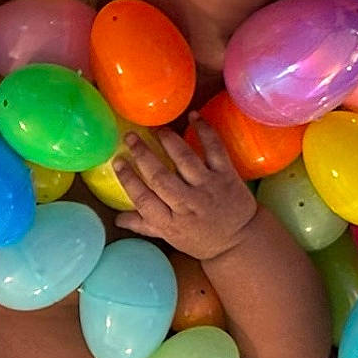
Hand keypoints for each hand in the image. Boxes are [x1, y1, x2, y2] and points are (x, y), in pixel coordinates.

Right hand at [113, 117, 257, 260]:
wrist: (240, 240)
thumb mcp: (171, 237)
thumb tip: (117, 218)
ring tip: (157, 129)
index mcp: (170, 223)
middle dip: (143, 155)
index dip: (128, 179)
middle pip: (160, 177)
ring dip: (169, 141)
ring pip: (185, 160)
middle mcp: (188, 204)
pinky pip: (214, 149)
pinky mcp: (226, 175)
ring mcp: (208, 188)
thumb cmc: (201, 239)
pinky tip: (193, 117)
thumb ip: (144, 225)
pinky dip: (204, 131)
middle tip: (130, 137)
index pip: (143, 199)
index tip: (118, 161)